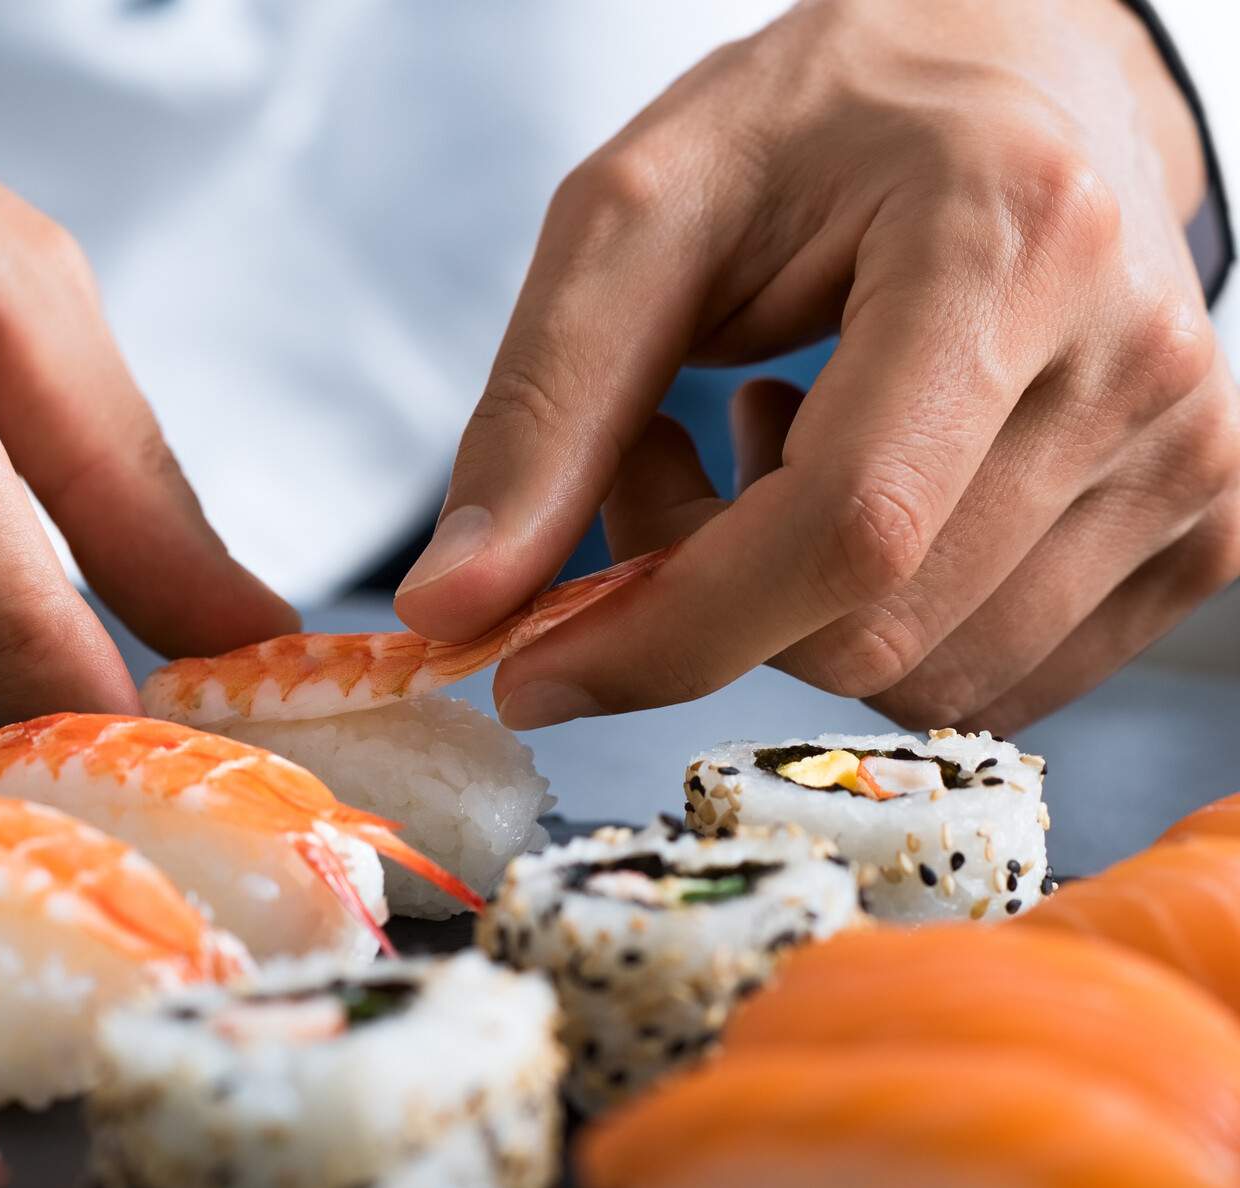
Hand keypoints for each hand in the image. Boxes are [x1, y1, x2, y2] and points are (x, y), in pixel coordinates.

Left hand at [394, 0, 1239, 733]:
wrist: (1017, 79)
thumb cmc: (823, 128)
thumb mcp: (640, 215)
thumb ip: (541, 411)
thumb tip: (450, 612)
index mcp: (1010, 240)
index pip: (843, 531)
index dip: (664, 633)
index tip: (531, 667)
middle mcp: (1138, 362)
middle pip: (867, 628)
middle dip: (705, 595)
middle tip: (659, 454)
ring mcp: (1191, 455)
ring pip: (920, 675)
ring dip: (785, 610)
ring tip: (770, 442)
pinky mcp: (1203, 525)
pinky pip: (990, 680)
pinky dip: (879, 624)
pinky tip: (865, 484)